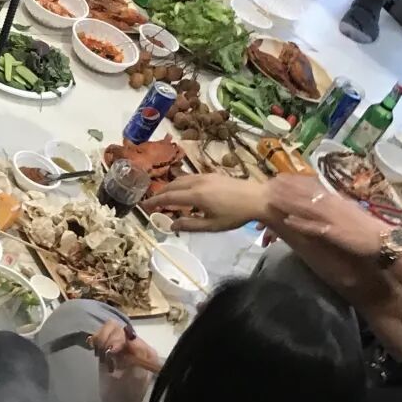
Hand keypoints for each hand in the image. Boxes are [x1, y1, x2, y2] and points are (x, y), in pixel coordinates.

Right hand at [90, 320, 158, 401]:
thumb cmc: (128, 395)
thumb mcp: (137, 376)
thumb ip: (137, 354)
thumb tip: (129, 336)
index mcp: (144, 351)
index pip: (128, 333)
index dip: (116, 339)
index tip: (110, 352)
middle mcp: (133, 345)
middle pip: (116, 327)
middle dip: (107, 338)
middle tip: (103, 354)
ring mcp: (120, 346)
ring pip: (108, 329)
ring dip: (101, 339)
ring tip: (99, 353)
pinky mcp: (109, 349)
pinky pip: (101, 336)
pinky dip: (96, 340)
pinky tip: (96, 351)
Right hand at [143, 174, 267, 231]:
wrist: (258, 198)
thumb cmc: (236, 215)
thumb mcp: (212, 225)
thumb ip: (190, 225)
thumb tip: (171, 225)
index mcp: (196, 196)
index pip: (168, 198)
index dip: (154, 202)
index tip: (143, 206)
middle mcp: (197, 183)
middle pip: (172, 186)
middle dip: (159, 193)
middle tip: (151, 202)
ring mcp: (205, 176)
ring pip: (180, 179)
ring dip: (169, 187)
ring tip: (164, 195)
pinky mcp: (212, 175)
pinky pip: (190, 177)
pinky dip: (180, 183)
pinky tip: (183, 189)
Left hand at [267, 174, 384, 257]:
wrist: (380, 239)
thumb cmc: (364, 225)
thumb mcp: (349, 208)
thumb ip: (335, 201)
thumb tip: (324, 194)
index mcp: (336, 199)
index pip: (313, 187)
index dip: (296, 181)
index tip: (281, 176)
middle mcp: (332, 205)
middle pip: (306, 194)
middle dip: (287, 188)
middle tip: (271, 182)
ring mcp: (331, 218)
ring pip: (306, 208)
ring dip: (288, 202)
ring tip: (272, 197)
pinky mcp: (332, 232)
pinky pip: (313, 227)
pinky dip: (300, 223)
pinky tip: (287, 220)